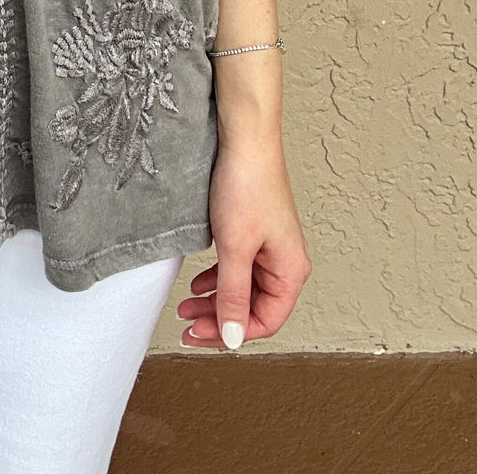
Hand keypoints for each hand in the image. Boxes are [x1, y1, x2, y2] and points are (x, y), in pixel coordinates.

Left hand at [177, 137, 311, 349]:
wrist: (244, 139)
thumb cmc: (247, 186)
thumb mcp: (234, 247)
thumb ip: (232, 295)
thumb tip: (232, 337)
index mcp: (291, 272)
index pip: (264, 322)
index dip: (230, 333)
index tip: (199, 335)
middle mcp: (286, 263)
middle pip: (253, 308)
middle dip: (219, 319)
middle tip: (186, 324)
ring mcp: (271, 247)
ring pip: (243, 289)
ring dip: (215, 300)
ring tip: (186, 306)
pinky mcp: (255, 232)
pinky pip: (238, 268)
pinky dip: (218, 279)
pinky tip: (198, 282)